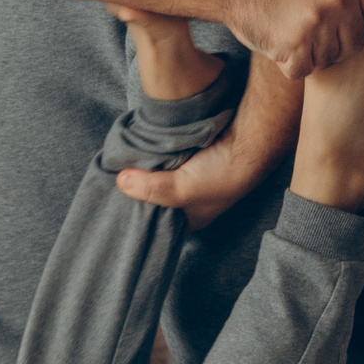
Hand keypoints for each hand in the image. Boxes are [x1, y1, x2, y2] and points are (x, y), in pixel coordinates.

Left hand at [115, 112, 282, 229]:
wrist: (250, 139)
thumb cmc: (221, 174)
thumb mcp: (181, 189)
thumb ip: (150, 188)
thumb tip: (121, 181)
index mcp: (189, 219)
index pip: (157, 223)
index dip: (138, 215)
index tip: (116, 203)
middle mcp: (189, 201)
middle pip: (154, 197)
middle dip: (138, 189)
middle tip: (113, 180)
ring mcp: (189, 177)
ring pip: (158, 175)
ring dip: (144, 169)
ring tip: (120, 163)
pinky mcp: (189, 155)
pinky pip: (164, 156)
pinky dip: (154, 153)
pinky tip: (139, 148)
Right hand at [229, 0, 363, 79]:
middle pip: (353, 45)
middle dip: (333, 46)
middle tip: (306, 26)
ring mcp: (320, 20)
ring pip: (328, 60)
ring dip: (308, 55)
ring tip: (287, 28)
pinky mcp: (298, 43)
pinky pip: (303, 71)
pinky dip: (289, 65)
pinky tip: (276, 41)